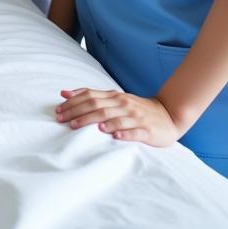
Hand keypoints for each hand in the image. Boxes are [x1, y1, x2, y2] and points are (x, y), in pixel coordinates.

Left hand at [55, 88, 180, 145]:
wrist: (169, 115)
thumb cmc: (136, 109)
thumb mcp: (114, 99)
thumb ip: (91, 95)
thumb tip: (64, 93)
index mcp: (115, 96)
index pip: (90, 96)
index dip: (73, 102)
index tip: (58, 110)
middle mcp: (123, 104)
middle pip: (97, 106)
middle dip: (77, 112)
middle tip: (62, 120)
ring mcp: (136, 117)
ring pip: (113, 117)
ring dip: (95, 121)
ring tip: (80, 126)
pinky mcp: (147, 130)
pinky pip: (134, 131)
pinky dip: (123, 132)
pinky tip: (114, 135)